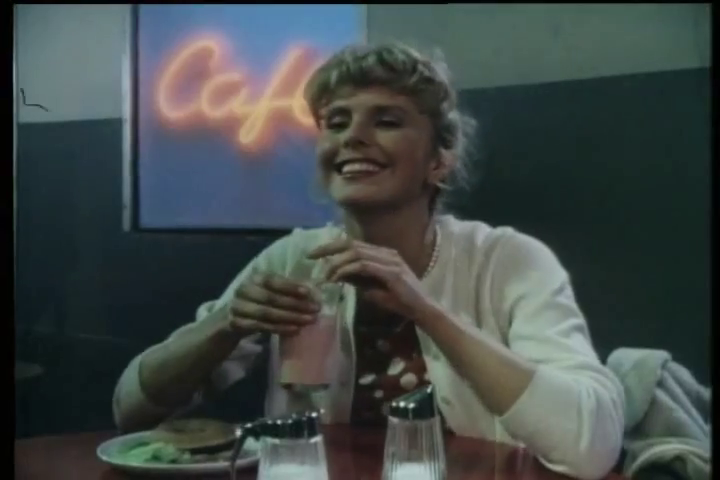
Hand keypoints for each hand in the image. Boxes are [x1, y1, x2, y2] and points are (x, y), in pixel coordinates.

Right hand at [229, 274, 319, 335]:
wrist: (234, 319)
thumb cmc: (260, 303)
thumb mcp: (272, 292)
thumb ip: (289, 290)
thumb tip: (314, 291)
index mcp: (254, 278)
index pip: (272, 280)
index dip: (290, 286)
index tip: (308, 293)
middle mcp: (243, 290)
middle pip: (270, 298)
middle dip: (294, 304)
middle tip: (314, 310)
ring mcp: (237, 307)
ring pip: (265, 313)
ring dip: (289, 317)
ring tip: (307, 321)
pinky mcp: (236, 323)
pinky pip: (260, 327)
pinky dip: (279, 328)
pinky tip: (294, 330)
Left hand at [306, 238, 432, 319]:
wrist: (422, 310)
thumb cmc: (399, 301)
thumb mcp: (372, 288)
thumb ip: (357, 279)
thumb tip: (336, 274)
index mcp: (382, 253)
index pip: (353, 243)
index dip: (331, 246)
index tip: (314, 254)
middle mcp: (386, 252)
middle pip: (351, 243)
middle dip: (328, 249)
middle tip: (311, 257)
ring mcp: (390, 260)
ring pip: (356, 253)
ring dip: (337, 263)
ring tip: (325, 275)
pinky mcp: (392, 272)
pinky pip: (364, 266)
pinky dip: (347, 270)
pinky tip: (337, 278)